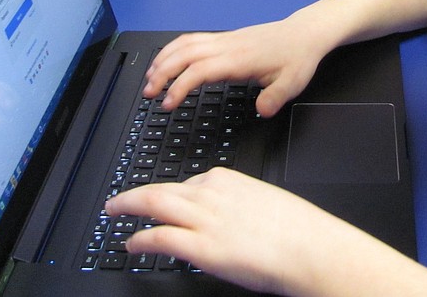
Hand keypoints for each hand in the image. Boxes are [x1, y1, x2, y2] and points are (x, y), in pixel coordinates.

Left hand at [107, 168, 426, 296]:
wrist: (312, 247)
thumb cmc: (298, 230)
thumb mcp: (265, 203)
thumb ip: (241, 206)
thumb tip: (233, 218)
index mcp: (228, 179)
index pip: (190, 183)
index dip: (170, 195)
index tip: (160, 200)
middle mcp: (211, 194)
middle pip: (162, 188)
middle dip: (135, 193)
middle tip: (118, 201)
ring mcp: (204, 219)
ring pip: (154, 203)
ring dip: (128, 206)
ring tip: (114, 213)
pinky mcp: (202, 247)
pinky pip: (160, 238)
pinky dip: (141, 239)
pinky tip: (132, 244)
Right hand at [143, 21, 326, 117]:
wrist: (303, 34)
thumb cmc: (297, 58)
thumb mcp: (292, 83)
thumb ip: (275, 98)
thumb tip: (261, 111)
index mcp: (239, 59)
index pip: (200, 70)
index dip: (180, 86)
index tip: (167, 103)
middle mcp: (227, 46)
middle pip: (184, 54)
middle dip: (162, 72)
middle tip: (148, 93)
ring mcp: (224, 40)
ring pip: (185, 43)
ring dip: (164, 58)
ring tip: (150, 77)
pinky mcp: (225, 38)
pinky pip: (193, 39)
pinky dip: (174, 48)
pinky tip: (168, 58)